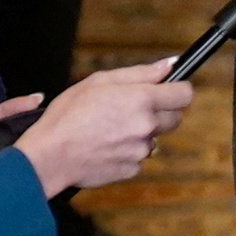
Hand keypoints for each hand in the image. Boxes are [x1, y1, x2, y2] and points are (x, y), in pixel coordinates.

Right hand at [13, 60, 195, 198]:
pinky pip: (139, 157)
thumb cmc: (68, 115)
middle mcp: (147, 126)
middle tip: (132, 109)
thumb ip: (139, 73)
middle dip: (161, 112)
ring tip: (110, 129)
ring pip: (155, 138)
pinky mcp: (133, 169)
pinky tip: (105, 145)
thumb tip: (169, 66)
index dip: (178, 90)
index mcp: (141, 100)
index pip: (184, 95)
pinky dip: (127, 151)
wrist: (50, 155)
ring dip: (141, 133)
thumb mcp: (98, 82)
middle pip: (175, 118)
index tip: (169, 90)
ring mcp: (141, 150)